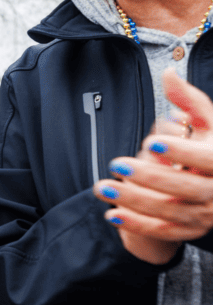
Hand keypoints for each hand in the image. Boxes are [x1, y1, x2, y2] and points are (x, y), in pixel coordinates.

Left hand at [95, 69, 212, 262]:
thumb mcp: (206, 123)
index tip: (153, 142)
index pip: (209, 161)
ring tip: (102, 187)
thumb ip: (188, 99)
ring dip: (135, 202)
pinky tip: (111, 214)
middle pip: (186, 189)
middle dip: (150, 178)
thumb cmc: (209, 147)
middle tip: (116, 164)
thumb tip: (169, 72)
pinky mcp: (187, 230)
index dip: (183, 153)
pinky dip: (137, 225)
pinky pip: (162, 232)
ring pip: (170, 213)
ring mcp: (203, 215)